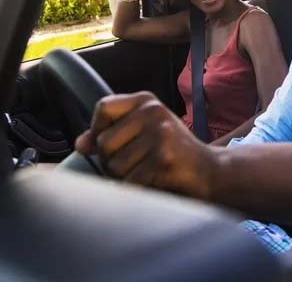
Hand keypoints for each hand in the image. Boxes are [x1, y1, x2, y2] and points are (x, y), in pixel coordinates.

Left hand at [75, 92, 215, 199]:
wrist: (210, 171)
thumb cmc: (172, 151)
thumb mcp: (144, 131)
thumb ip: (112, 132)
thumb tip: (81, 143)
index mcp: (147, 101)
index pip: (103, 107)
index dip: (98, 129)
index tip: (111, 143)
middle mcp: (153, 112)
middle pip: (103, 142)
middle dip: (111, 161)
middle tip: (136, 162)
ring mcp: (160, 134)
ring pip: (113, 166)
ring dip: (125, 177)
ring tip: (146, 171)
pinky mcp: (164, 158)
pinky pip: (128, 182)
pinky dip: (136, 189)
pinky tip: (153, 181)